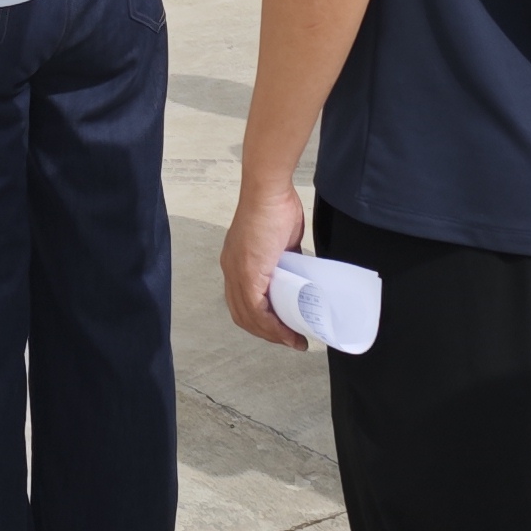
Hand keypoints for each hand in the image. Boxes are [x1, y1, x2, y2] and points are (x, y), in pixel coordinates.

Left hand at [222, 178, 308, 346]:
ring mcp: (237, 272)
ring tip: (294, 340)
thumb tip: (299, 273)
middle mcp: (231, 269)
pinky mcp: (247, 272)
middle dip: (268, 333)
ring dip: (272, 334)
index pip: (243, 302)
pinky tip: (288, 332)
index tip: (284, 330)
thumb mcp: (282, 241)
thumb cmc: (276, 207)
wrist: (270, 190)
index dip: (261, 321)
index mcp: (237, 262)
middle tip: (292, 340)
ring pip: (248, 316)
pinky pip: (256, 309)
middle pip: (243, 314)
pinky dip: (272, 326)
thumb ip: (286, 259)